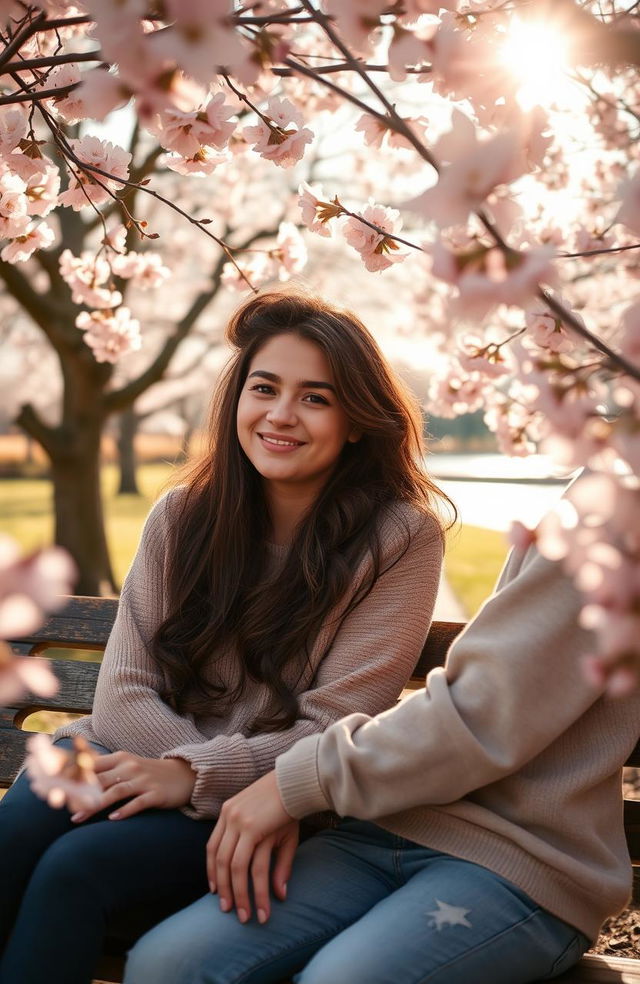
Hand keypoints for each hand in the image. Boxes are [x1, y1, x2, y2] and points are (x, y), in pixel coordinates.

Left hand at [71, 751, 195, 821]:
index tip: (53, 785)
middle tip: (59, 804)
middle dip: (78, 792)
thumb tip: (76, 775)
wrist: (184, 775)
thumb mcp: (128, 765)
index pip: (93, 764)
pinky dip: (125, 810)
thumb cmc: (149, 773)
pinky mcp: (156, 794)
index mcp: (121, 758)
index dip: (73, 774)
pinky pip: (138, 802)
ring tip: (77, 816)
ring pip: (116, 792)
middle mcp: (131, 767)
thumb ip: (105, 768)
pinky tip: (113, 819)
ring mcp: (144, 781)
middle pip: (100, 780)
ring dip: (95, 804)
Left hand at [207, 770, 298, 924]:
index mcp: (228, 813)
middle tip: (230, 911)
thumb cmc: (287, 802)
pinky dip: (261, 886)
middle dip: (225, 890)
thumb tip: (279, 892)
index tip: (214, 891)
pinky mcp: (255, 828)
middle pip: (221, 861)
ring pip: (236, 868)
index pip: (212, 848)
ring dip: (242, 895)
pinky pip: (255, 865)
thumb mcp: (273, 828)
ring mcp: (240, 823)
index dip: (212, 872)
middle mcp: (230, 818)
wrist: (298, 779)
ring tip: (248, 915)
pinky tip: (268, 900)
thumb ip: (271, 858)